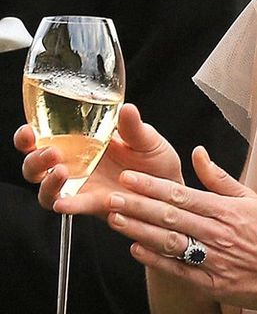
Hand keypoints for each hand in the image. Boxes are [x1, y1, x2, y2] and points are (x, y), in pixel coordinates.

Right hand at [17, 104, 181, 217]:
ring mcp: (81, 186)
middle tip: (51, 151)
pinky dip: (68, 204)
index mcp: (80, 141)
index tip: (29, 130)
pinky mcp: (92, 204)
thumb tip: (127, 108)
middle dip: (34, 158)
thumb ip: (134, 127)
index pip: (44, 135)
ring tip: (62, 172)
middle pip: (35, 164)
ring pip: (47, 188)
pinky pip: (74, 206)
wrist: (170, 189)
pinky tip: (65, 203)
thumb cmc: (155, 160)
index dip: (28, 135)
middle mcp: (74, 163)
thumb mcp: (147, 139)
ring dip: (48, 181)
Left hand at [105, 146, 256, 311]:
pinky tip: (137, 250)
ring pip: (171, 242)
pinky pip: (180, 270)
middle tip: (111, 196)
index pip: (181, 194)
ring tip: (116, 220)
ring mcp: (215, 259)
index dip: (152, 186)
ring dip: (141, 230)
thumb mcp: (250, 198)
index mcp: (225, 209)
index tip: (129, 178)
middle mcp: (218, 233)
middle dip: (138, 205)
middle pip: (171, 216)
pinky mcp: (213, 284)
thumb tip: (197, 152)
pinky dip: (157, 261)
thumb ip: (219, 177)